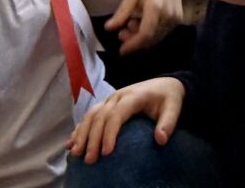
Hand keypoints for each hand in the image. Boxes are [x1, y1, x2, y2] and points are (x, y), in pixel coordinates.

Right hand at [69, 77, 186, 163]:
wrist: (165, 84)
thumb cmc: (168, 98)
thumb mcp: (174, 108)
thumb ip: (168, 123)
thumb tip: (161, 140)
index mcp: (133, 96)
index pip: (116, 114)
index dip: (110, 133)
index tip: (107, 153)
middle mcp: (117, 96)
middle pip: (100, 117)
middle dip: (92, 139)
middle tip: (90, 159)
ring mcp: (109, 100)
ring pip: (90, 115)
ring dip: (81, 134)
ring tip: (75, 153)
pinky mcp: (106, 105)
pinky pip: (89, 116)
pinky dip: (79, 129)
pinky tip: (71, 143)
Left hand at [106, 0, 180, 52]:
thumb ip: (121, 13)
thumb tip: (108, 29)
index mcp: (156, 6)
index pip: (146, 34)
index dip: (133, 45)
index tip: (121, 51)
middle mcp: (169, 14)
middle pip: (151, 38)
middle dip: (134, 41)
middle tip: (121, 34)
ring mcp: (176, 17)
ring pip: (157, 37)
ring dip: (142, 38)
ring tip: (130, 24)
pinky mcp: (178, 18)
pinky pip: (163, 33)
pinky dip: (150, 33)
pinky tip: (141, 23)